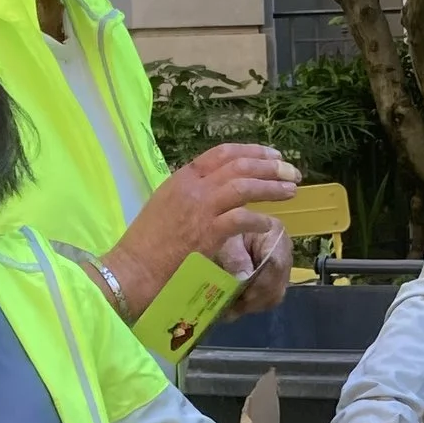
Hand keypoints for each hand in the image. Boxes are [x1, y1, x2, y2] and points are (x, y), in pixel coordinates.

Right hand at [106, 143, 300, 314]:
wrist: (132, 271)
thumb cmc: (146, 246)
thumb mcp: (166, 207)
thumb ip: (190, 196)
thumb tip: (215, 194)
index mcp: (181, 178)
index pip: (221, 153)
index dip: (251, 151)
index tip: (272, 156)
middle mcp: (192, 187)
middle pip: (239, 165)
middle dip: (270, 166)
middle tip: (291, 172)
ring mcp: (200, 209)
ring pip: (243, 186)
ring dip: (271, 187)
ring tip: (291, 190)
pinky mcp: (206, 233)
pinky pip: (241, 219)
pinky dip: (259, 219)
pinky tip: (270, 224)